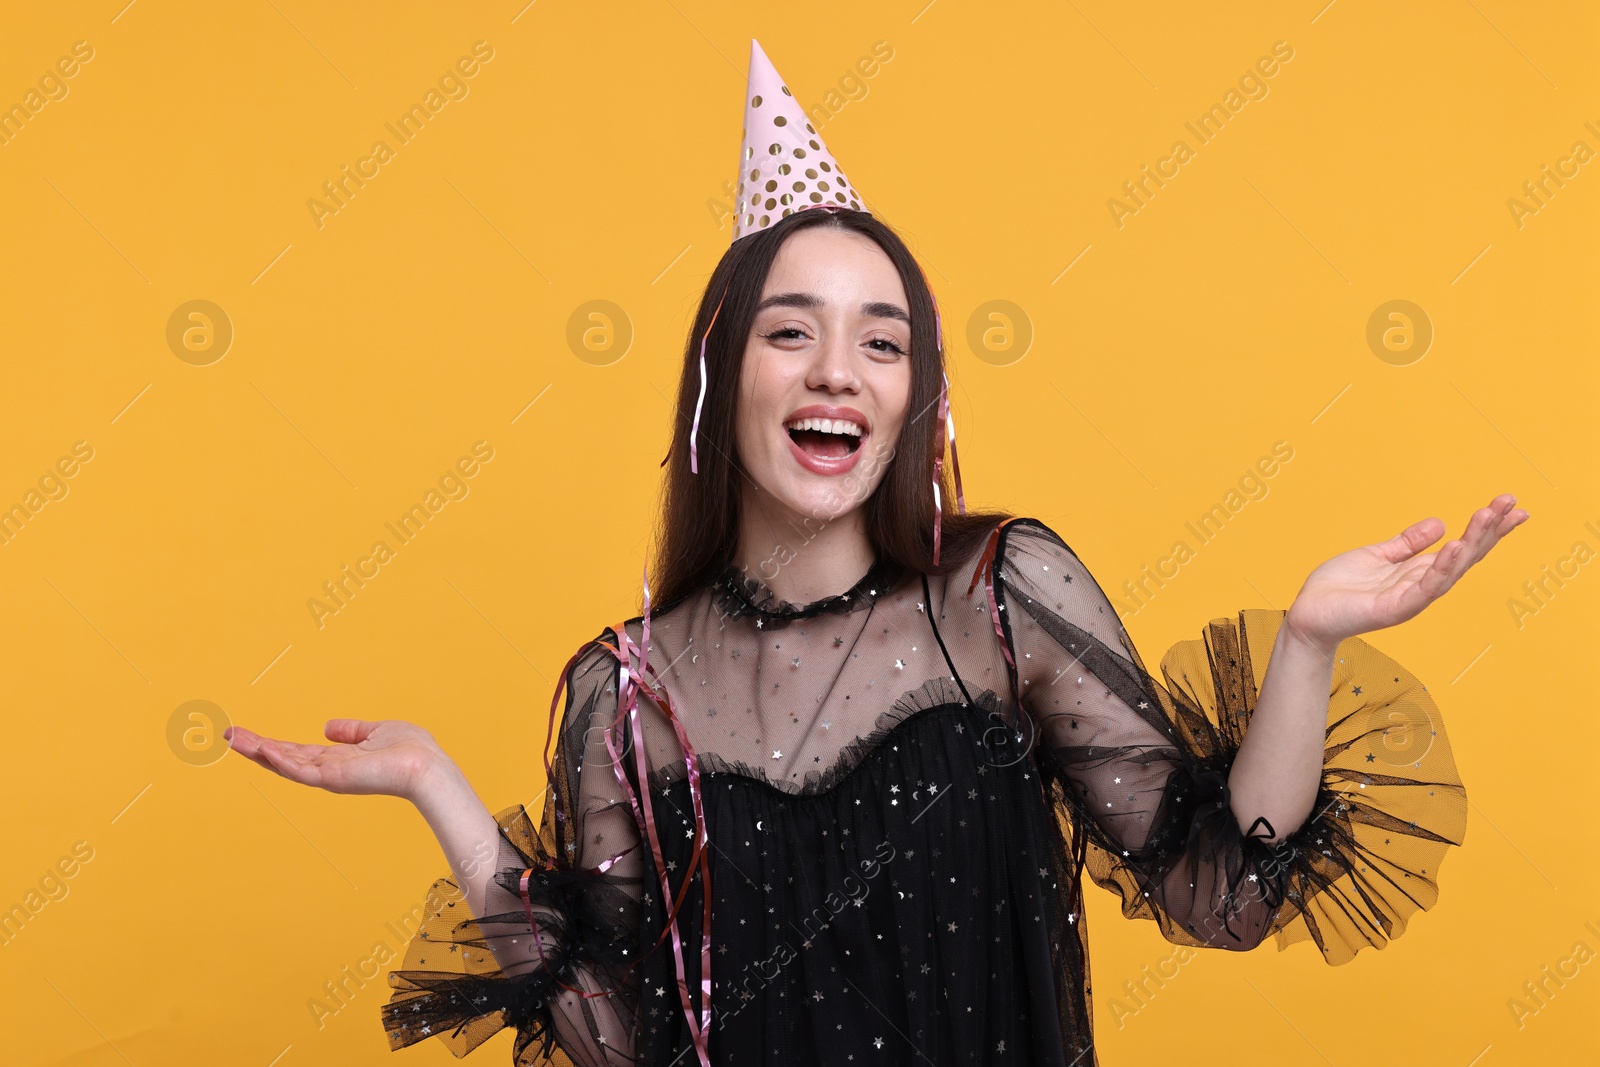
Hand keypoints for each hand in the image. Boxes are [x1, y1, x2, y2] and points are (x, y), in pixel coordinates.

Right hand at [224, 719, 451, 804]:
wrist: (427, 766)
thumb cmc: (410, 750)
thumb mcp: (375, 731)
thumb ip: (351, 731)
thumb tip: (328, 727)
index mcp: (336, 759)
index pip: (296, 751)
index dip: (271, 744)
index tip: (247, 735)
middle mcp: (327, 770)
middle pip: (282, 758)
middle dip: (254, 747)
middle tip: (227, 734)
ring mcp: (329, 776)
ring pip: (285, 764)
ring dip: (258, 751)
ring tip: (233, 738)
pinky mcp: (334, 779)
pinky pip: (301, 771)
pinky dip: (281, 760)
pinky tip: (263, 748)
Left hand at [1285, 492, 1528, 652]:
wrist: (1308, 613)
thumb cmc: (1339, 588)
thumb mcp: (1376, 556)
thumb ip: (1406, 543)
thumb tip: (1439, 524)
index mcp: (1418, 571)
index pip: (1462, 547)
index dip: (1487, 528)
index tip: (1511, 505)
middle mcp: (1422, 585)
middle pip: (1466, 556)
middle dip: (1489, 530)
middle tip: (1512, 504)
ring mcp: (1411, 599)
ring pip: (1450, 570)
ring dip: (1471, 543)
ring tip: (1487, 517)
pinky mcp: (1394, 609)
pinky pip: (1424, 588)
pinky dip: (1441, 569)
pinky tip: (1454, 547)